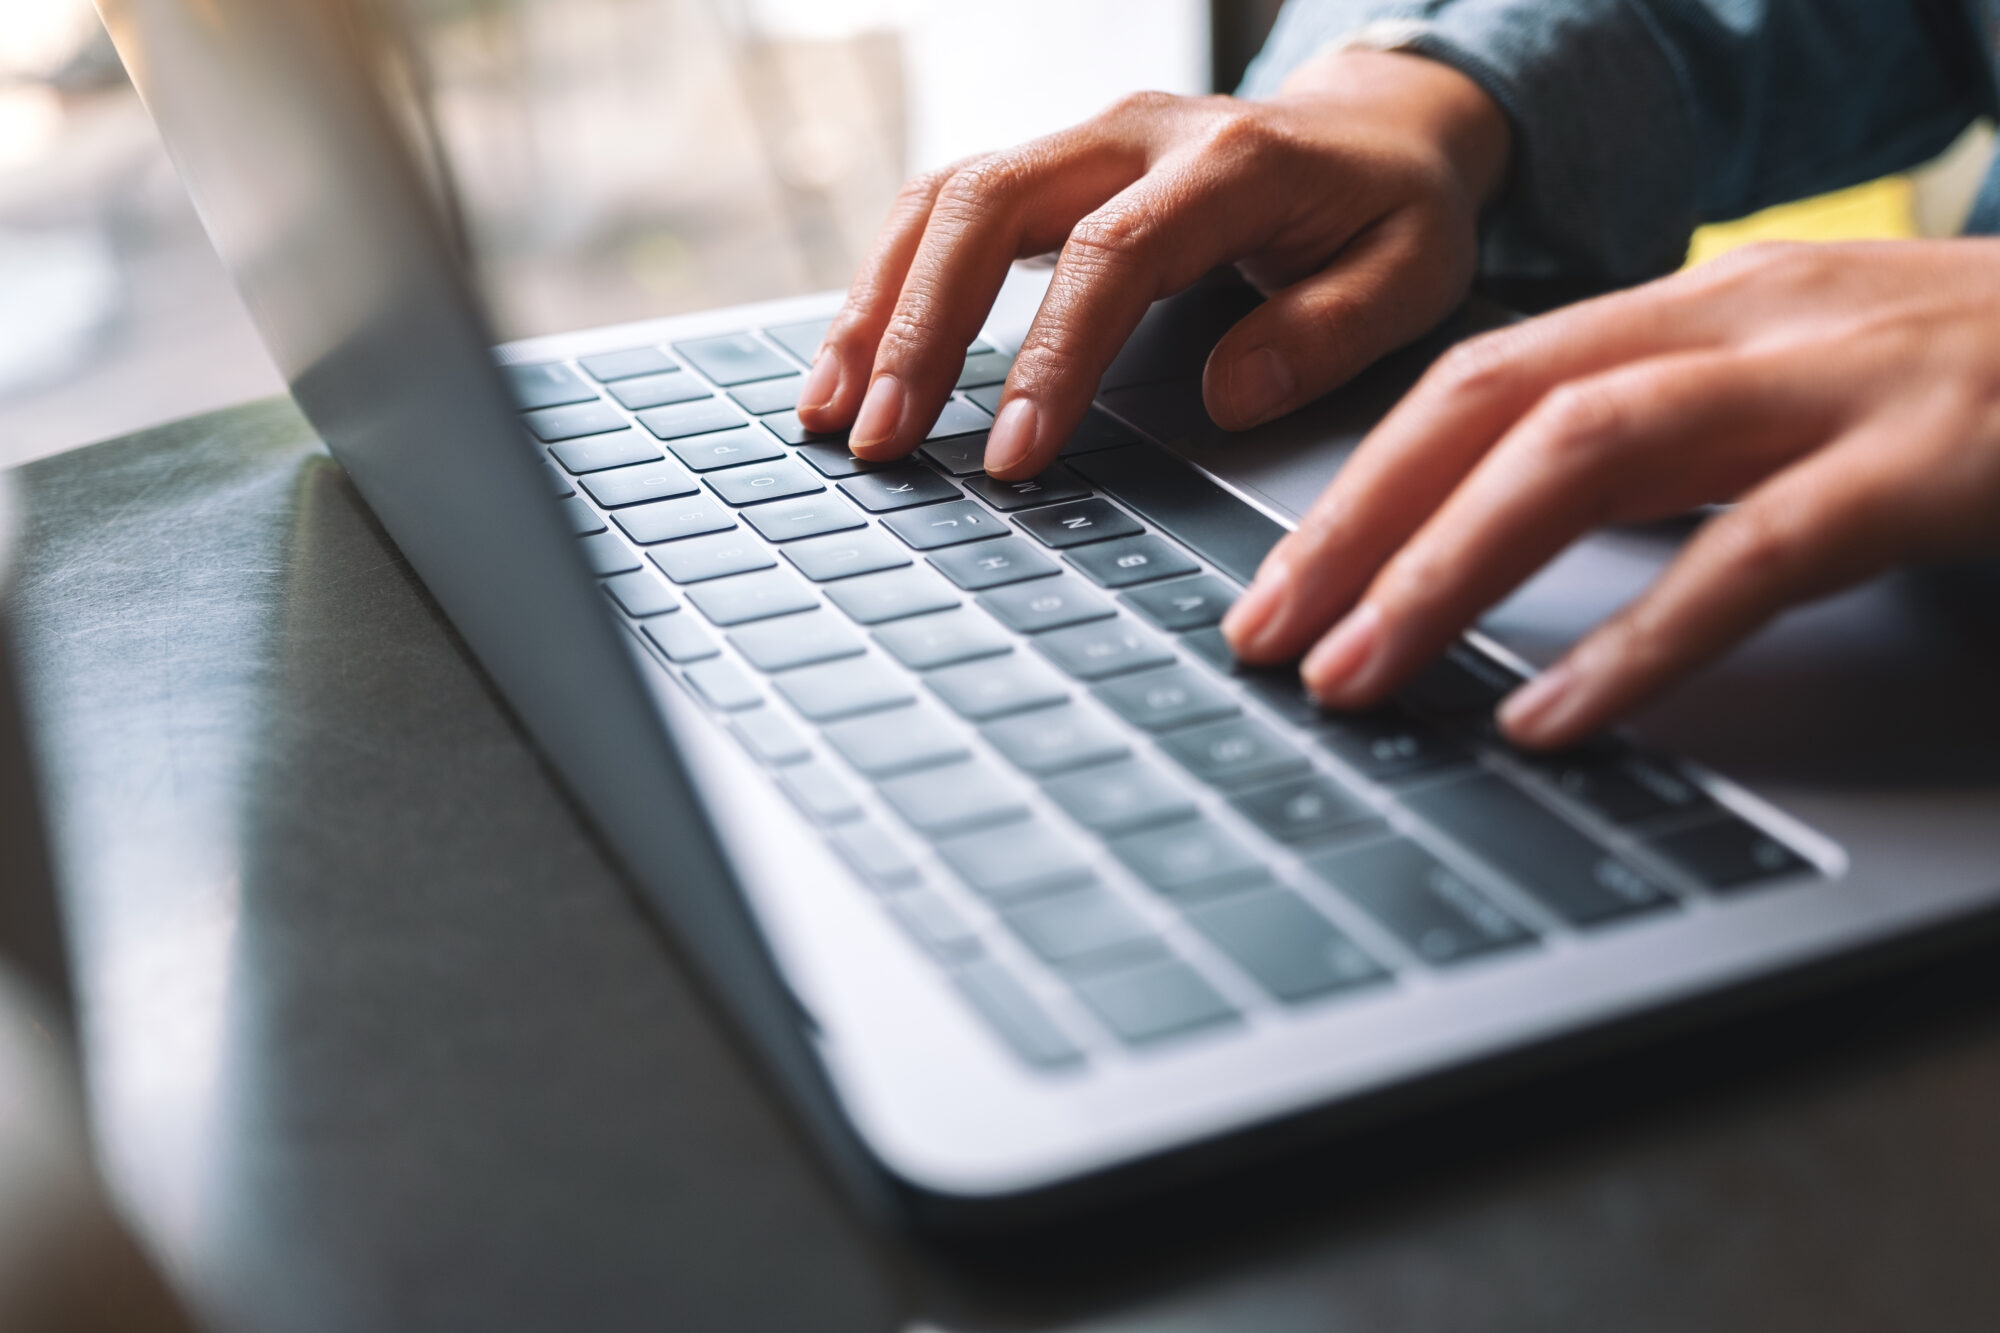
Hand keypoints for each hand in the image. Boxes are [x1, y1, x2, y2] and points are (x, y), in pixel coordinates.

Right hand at [794, 50, 1509, 478]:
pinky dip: (888, 285)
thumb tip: (1226, 395)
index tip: (1013, 455)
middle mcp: (1134, 134)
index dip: (1050, 356)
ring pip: (943, 198)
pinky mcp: (1046, 168)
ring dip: (877, 304)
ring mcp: (1079, 142)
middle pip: (989, 206)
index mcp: (1229, 162)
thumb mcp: (1414, 273)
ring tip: (832, 409)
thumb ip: (1330, 331)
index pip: (1110, 254)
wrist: (1374, 129)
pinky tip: (854, 361)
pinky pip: (942, 210)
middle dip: (921, 328)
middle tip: (882, 438)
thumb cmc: (1392, 212)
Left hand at [1222, 239, 1999, 748]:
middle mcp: (1744, 321)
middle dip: (1356, 528)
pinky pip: (1758, 552)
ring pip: (1588, 452)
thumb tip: (1502, 541)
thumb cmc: (1971, 387)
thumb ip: (1661, 448)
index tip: (1273, 584)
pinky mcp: (1934, 461)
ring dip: (1448, 572)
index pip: (1472, 380)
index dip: (1355, 484)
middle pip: (1493, 406)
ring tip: (1358, 679)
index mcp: (1695, 307)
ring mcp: (1840, 382)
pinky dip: (1643, 641)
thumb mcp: (1789, 396)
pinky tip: (1556, 716)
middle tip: (1263, 643)